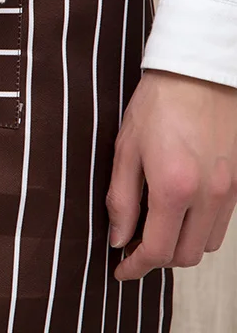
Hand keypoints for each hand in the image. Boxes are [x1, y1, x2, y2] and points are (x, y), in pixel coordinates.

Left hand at [107, 70, 236, 280]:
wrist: (197, 74)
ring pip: (206, 244)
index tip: (120, 269)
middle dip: (157, 259)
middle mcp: (208, 197)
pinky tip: (178, 212)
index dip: (136, 266)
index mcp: (174, 188)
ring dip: (180, 246)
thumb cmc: (156, 105)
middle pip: (185, 256)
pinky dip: (198, 229)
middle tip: (132, 245)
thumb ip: (120, 197)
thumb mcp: (125, 148)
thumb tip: (118, 237)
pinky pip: (220, 224)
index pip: (158, 250)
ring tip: (154, 228)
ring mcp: (228, 193)